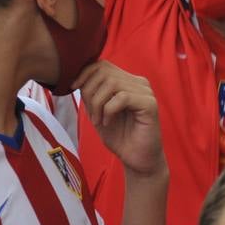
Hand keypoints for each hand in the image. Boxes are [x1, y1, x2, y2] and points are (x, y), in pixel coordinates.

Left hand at [78, 61, 165, 178]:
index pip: (101, 64)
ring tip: (98, 121)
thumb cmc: (119, 137)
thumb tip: (76, 78)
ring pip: (112, 83)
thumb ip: (91, 94)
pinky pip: (122, 97)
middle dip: (89, 92)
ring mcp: (146, 91)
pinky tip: (108, 123)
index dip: (84, 74)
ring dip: (98, 104)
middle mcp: (138, 82)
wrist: (136, 160)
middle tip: (91, 115)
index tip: (73, 89)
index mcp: (127, 81)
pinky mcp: (150, 104)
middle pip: (104, 72)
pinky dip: (109, 110)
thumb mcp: (98, 111)